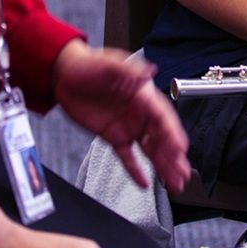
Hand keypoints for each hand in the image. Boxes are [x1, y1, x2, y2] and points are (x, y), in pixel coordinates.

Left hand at [52, 41, 190, 192]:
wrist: (63, 74)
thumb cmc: (88, 64)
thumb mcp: (108, 65)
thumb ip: (129, 71)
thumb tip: (149, 71)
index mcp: (142, 95)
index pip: (162, 117)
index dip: (172, 134)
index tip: (180, 149)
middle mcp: (139, 112)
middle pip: (161, 137)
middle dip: (173, 157)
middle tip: (183, 174)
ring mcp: (127, 126)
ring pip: (149, 149)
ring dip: (162, 166)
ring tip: (174, 183)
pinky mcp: (113, 136)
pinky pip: (128, 156)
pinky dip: (136, 170)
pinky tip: (144, 183)